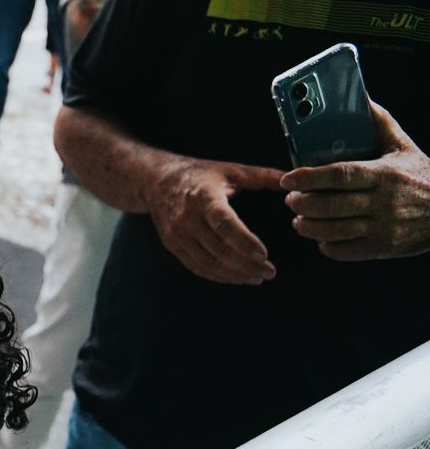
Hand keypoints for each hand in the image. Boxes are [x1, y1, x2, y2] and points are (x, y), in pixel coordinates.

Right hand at [142, 155, 285, 283]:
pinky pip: (196, 266)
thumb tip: (293, 181)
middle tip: (270, 272)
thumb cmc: (198, 174)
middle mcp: (187, 218)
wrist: (155, 181)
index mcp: (204, 197)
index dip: (244, 242)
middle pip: (218, 249)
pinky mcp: (173, 245)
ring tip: (257, 278)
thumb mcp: (230, 170)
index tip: (264, 255)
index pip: (224, 224)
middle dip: (246, 265)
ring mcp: (178, 234)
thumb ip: (262, 176)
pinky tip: (236, 277)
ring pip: (208, 263)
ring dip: (234, 274)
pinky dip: (218, 276)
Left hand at [282, 101, 429, 260]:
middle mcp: (383, 202)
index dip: (308, 177)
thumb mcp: (403, 147)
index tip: (287, 178)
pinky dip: (326, 245)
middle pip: (329, 205)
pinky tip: (321, 237)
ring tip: (299, 218)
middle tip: (290, 199)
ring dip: (307, 225)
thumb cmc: (422, 175)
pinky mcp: (383, 248)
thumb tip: (360, 97)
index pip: (340, 175)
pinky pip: (344, 251)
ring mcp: (383, 227)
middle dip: (301, 203)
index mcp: (385, 174)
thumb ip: (380, 123)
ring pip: (332, 231)